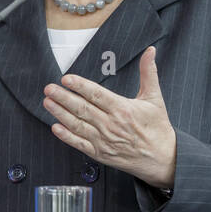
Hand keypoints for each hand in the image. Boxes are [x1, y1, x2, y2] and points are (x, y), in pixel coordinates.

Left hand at [43, 45, 176, 188]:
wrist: (162, 159)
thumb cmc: (158, 128)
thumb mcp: (155, 98)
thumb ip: (149, 72)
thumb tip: (150, 51)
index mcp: (123, 109)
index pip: (96, 94)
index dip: (79, 86)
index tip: (66, 79)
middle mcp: (111, 125)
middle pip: (82, 109)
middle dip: (63, 97)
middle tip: (48, 88)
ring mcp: (104, 141)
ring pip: (78, 125)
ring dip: (60, 113)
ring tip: (48, 102)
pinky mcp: (101, 154)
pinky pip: (80, 144)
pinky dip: (66, 136)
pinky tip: (55, 127)